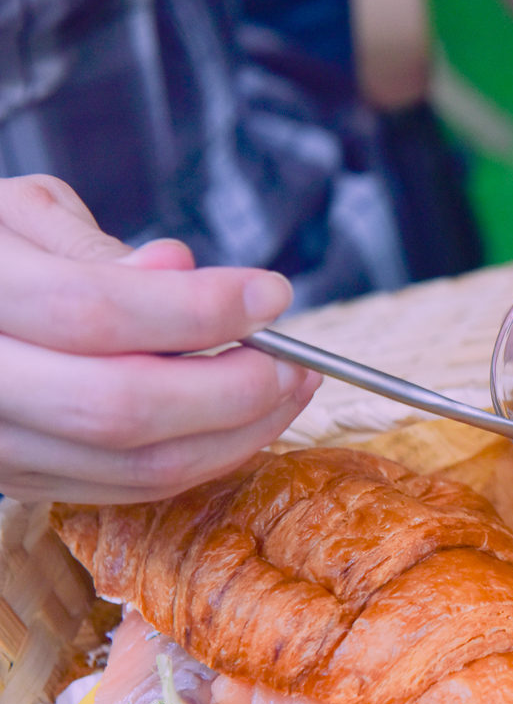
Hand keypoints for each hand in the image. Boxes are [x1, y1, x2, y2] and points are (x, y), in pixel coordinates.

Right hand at [0, 175, 320, 503]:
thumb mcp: (15, 214)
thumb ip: (93, 247)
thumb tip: (178, 270)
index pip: (95, 312)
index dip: (198, 307)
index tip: (271, 292)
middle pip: (123, 408)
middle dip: (233, 389)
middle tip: (294, 359)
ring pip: (134, 468)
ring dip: (237, 435)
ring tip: (287, 388)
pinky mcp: (21, 483)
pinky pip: (127, 489)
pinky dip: (201, 459)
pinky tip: (242, 421)